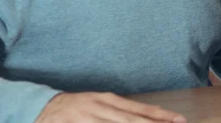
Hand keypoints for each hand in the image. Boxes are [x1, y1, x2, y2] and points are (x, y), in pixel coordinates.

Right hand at [35, 92, 185, 122]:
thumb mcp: (100, 104)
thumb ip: (121, 112)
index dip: (160, 115)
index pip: (139, 109)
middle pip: (131, 121)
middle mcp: (100, 108)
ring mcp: (88, 119)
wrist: (42, 108)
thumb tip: (147, 117)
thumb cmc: (77, 107)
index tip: (179, 120)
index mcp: (107, 99)